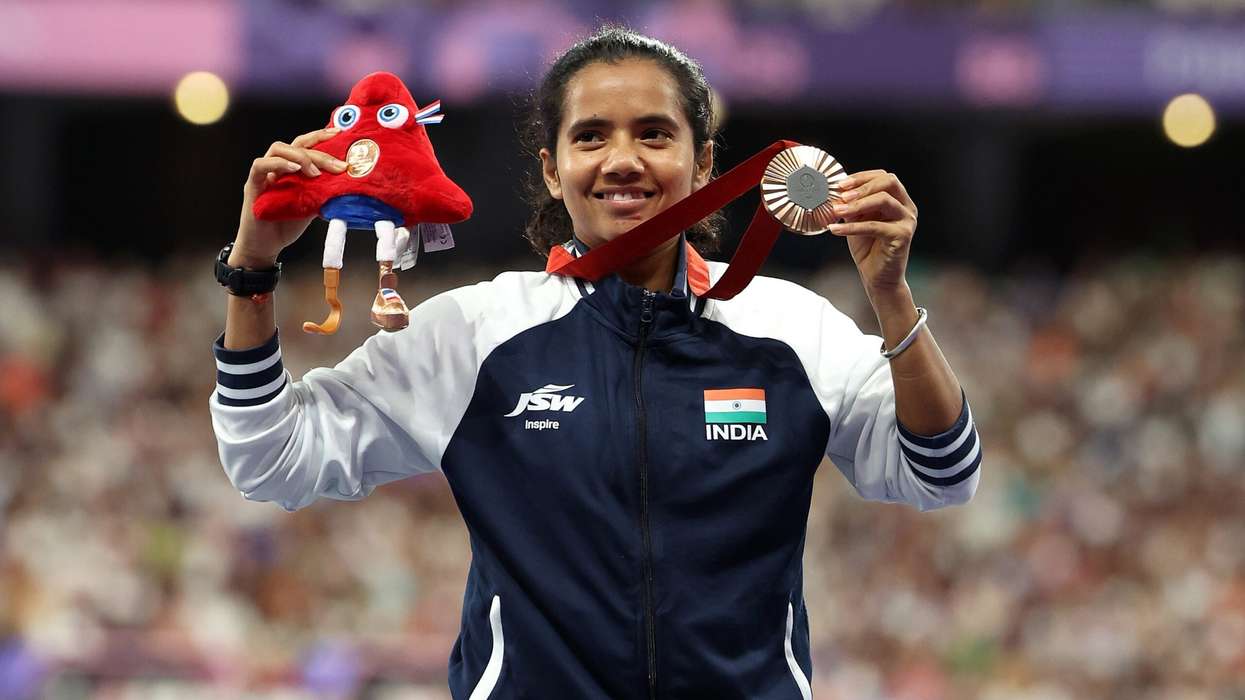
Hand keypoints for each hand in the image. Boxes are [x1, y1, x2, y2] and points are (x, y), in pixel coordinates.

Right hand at [230, 127, 347, 266]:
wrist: (266, 246)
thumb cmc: (286, 224)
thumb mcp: (312, 205)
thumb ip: (323, 192)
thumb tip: (347, 184)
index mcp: (292, 169)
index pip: (305, 145)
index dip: (321, 137)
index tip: (339, 134)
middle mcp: (277, 166)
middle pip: (296, 145)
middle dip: (320, 152)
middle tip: (338, 165)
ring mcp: (264, 174)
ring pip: (278, 148)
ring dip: (300, 156)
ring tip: (316, 172)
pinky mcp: (252, 185)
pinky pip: (260, 165)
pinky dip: (279, 163)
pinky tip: (295, 169)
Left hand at [827, 170, 918, 301]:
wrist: (877, 278)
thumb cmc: (868, 248)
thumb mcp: (857, 221)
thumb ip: (852, 206)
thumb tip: (835, 193)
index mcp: (898, 200)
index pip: (884, 177)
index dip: (862, 177)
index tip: (840, 184)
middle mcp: (907, 208)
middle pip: (889, 182)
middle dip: (862, 186)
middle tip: (841, 195)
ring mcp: (907, 221)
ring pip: (884, 200)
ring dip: (857, 204)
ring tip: (836, 211)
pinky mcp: (902, 236)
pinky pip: (875, 226)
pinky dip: (852, 227)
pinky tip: (835, 230)